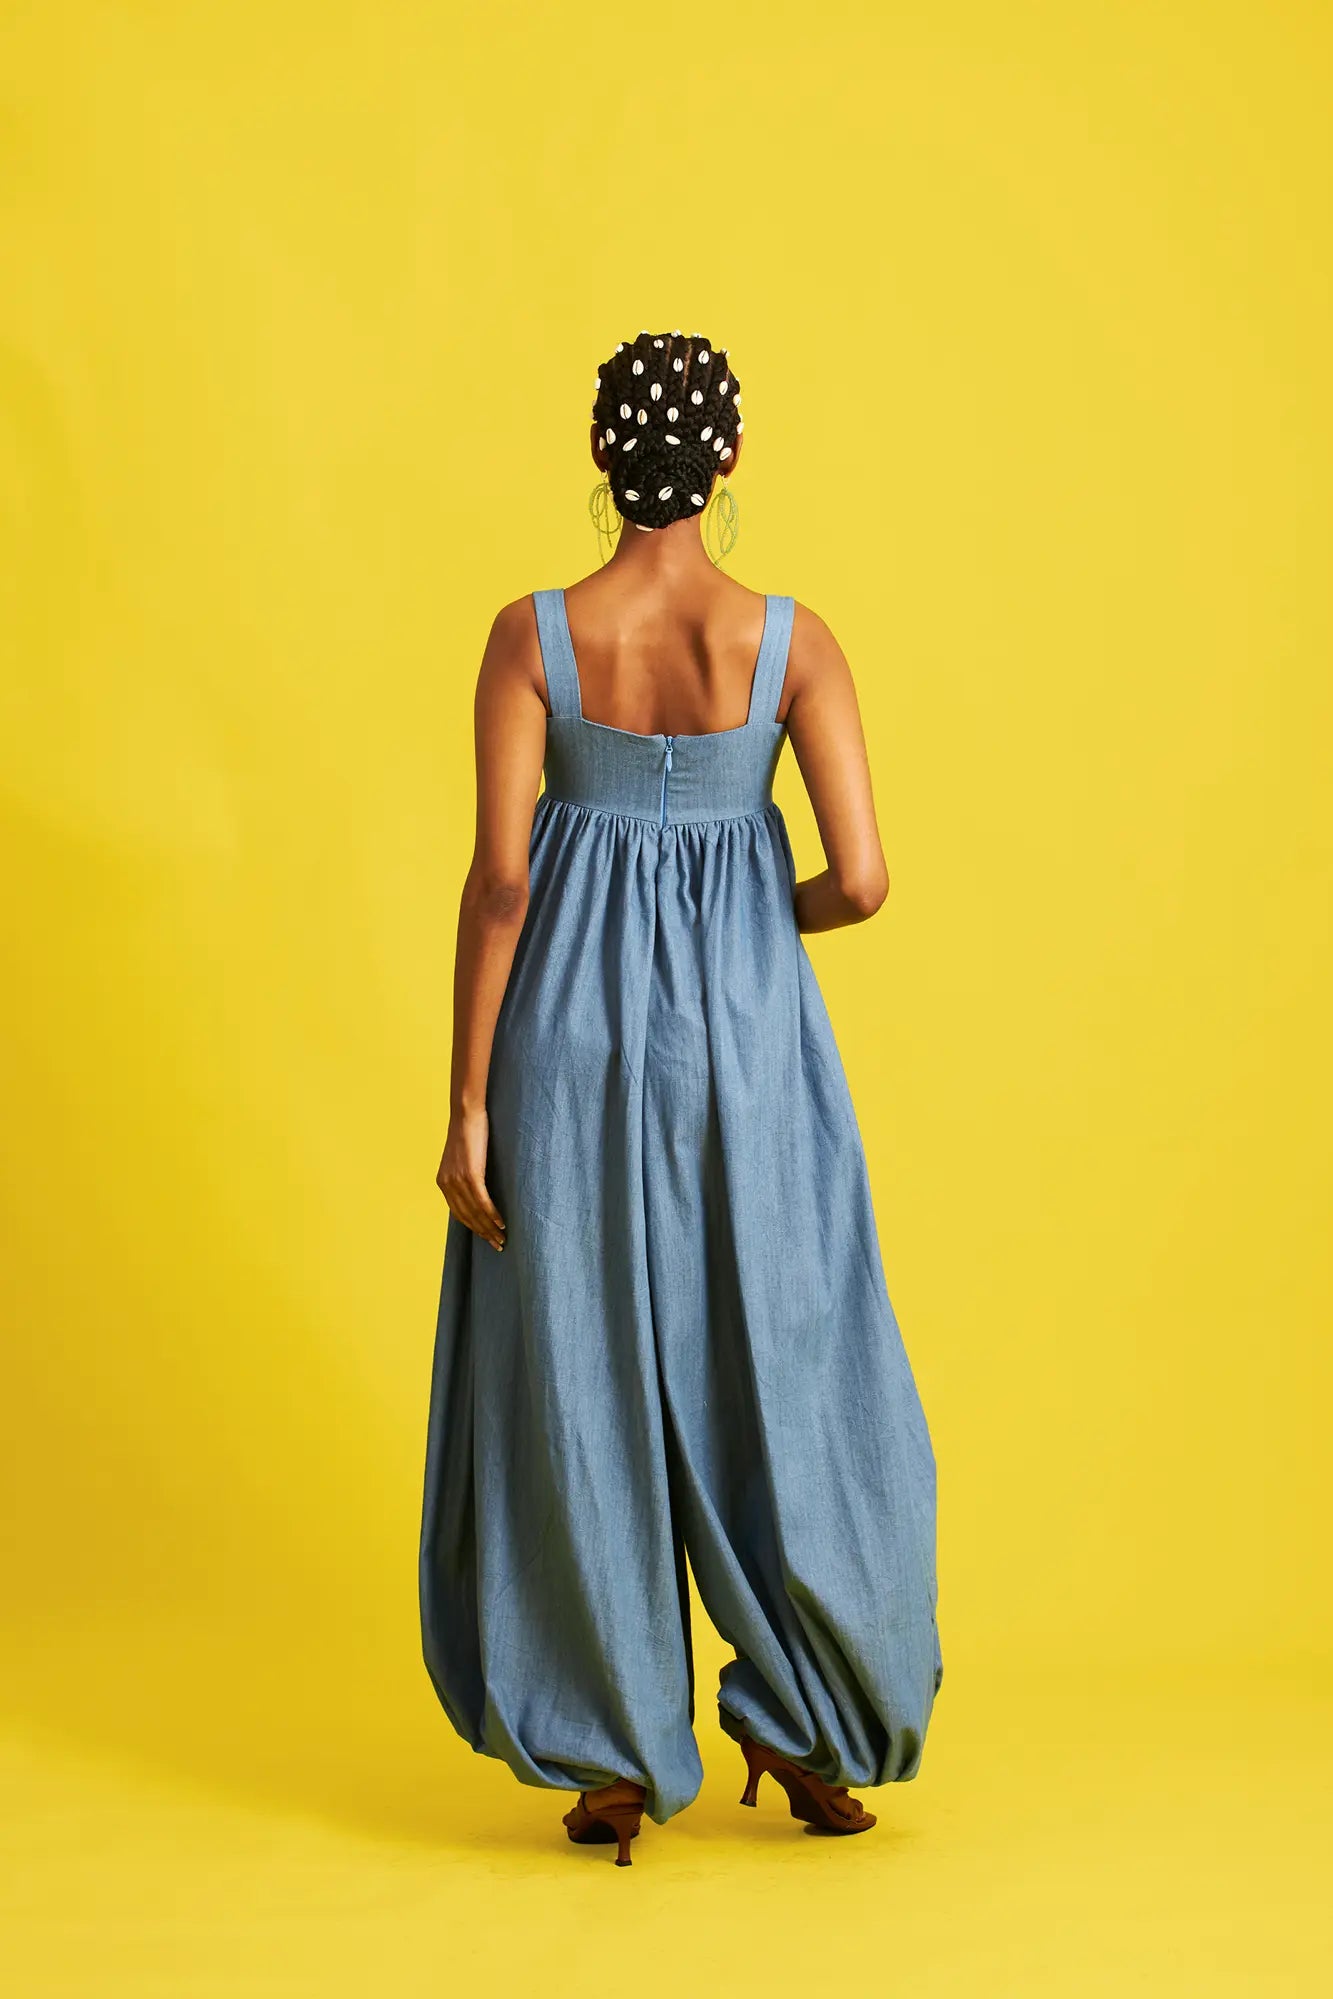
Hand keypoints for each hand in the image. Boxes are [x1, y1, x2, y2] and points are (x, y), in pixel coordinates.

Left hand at [436, 1111, 506, 1251]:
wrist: (467, 1112)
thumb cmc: (469, 1131)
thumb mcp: (463, 1157)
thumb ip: (466, 1175)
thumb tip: (479, 1189)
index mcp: (443, 1182)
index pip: (458, 1213)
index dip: (473, 1228)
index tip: (486, 1238)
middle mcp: (447, 1184)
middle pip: (466, 1217)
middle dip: (483, 1233)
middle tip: (498, 1245)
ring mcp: (458, 1179)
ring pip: (475, 1212)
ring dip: (489, 1228)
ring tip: (502, 1238)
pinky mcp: (470, 1174)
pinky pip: (482, 1201)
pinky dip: (492, 1214)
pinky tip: (501, 1223)